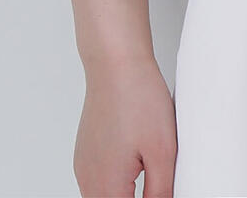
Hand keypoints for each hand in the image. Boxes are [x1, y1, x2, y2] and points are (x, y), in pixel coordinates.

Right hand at [75, 55, 177, 196]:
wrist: (116, 62)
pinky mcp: (85, 153)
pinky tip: (135, 166)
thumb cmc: (139, 98)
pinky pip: (98, 183)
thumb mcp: (162, 152)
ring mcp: (83, 167)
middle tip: (158, 182)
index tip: (161, 191)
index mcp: (107, 188)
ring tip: (148, 173)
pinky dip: (115, 184)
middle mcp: (88, 181)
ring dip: (125, 195)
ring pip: (104, 197)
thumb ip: (161, 193)